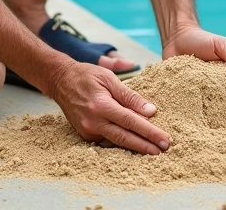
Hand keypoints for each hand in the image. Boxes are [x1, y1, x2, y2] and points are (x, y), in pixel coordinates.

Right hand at [49, 61, 171, 154]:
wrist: (60, 81)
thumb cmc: (86, 75)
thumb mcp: (109, 79)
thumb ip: (130, 96)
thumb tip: (151, 111)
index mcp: (100, 106)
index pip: (130, 121)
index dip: (149, 132)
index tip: (165, 139)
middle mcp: (93, 122)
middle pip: (124, 138)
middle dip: (146, 146)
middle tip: (164, 150)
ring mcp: (87, 131)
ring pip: (116, 142)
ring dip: (136, 146)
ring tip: (154, 149)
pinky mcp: (85, 135)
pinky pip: (107, 141)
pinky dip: (122, 142)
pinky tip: (135, 143)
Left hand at [162, 26, 225, 122]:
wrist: (176, 38)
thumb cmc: (202, 40)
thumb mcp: (222, 45)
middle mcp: (220, 90)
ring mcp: (204, 96)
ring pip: (216, 113)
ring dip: (223, 123)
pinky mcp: (188, 99)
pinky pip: (195, 112)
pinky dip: (199, 122)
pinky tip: (200, 129)